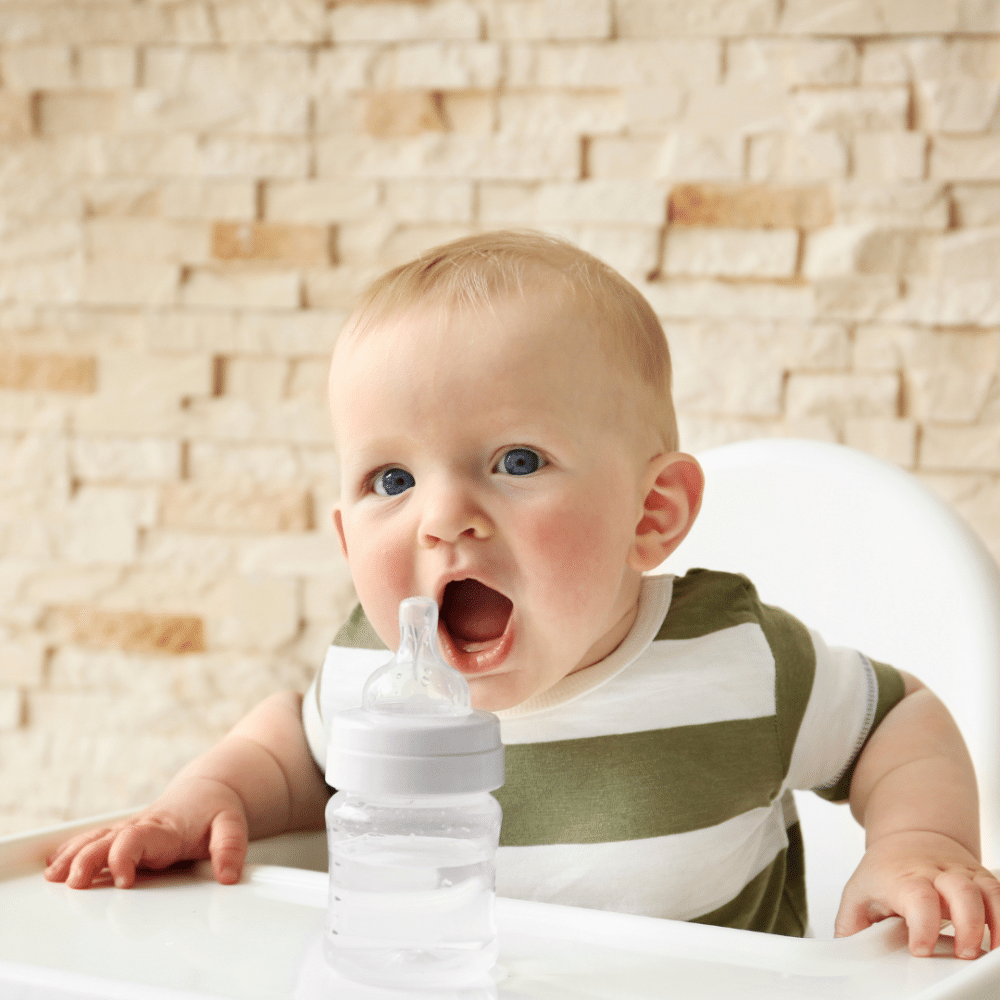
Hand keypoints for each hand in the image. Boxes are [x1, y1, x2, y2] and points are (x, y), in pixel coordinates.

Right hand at [44, 776, 249, 889]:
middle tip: (75, 883)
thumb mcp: (232, 826)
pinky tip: (55, 864)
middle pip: (107, 841)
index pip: (138, 839)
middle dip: (88, 861)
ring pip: (95, 839)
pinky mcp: (122, 833)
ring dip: (73, 856)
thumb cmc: (216, 809)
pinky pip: (93, 839)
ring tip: (54, 875)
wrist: (208, 789)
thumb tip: (227, 876)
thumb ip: (230, 848)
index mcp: (165, 829)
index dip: (125, 857)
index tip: (123, 881)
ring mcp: (129, 830)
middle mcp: (142, 827)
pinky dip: (71, 849)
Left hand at [835, 830, 999, 957]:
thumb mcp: (858, 893)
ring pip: (986, 889)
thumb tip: (844, 956)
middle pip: (960, 890)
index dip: (922, 924)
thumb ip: (850, 927)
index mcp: (902, 878)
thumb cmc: (885, 870)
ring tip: (989, 952)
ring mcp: (961, 874)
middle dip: (968, 924)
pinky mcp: (980, 879)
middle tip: (964, 953)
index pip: (917, 896)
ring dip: (994, 922)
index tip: (921, 950)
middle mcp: (936, 873)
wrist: (910, 838)